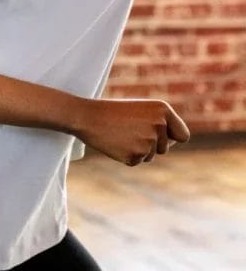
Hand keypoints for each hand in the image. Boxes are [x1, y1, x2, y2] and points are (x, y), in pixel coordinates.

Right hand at [74, 97, 189, 165]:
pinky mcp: (136, 155)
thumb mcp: (140, 111)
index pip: (183, 135)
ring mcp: (148, 141)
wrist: (86, 116)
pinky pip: (137, 161)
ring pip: (150, 155)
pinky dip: (126, 155)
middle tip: (128, 130)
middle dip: (150, 143)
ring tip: (120, 134)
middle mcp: (159, 125)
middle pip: (165, 147)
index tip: (159, 135)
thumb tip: (171, 143)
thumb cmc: (113, 112)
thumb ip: (160, 125)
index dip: (172, 138)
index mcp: (163, 110)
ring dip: (138, 149)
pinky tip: (115, 142)